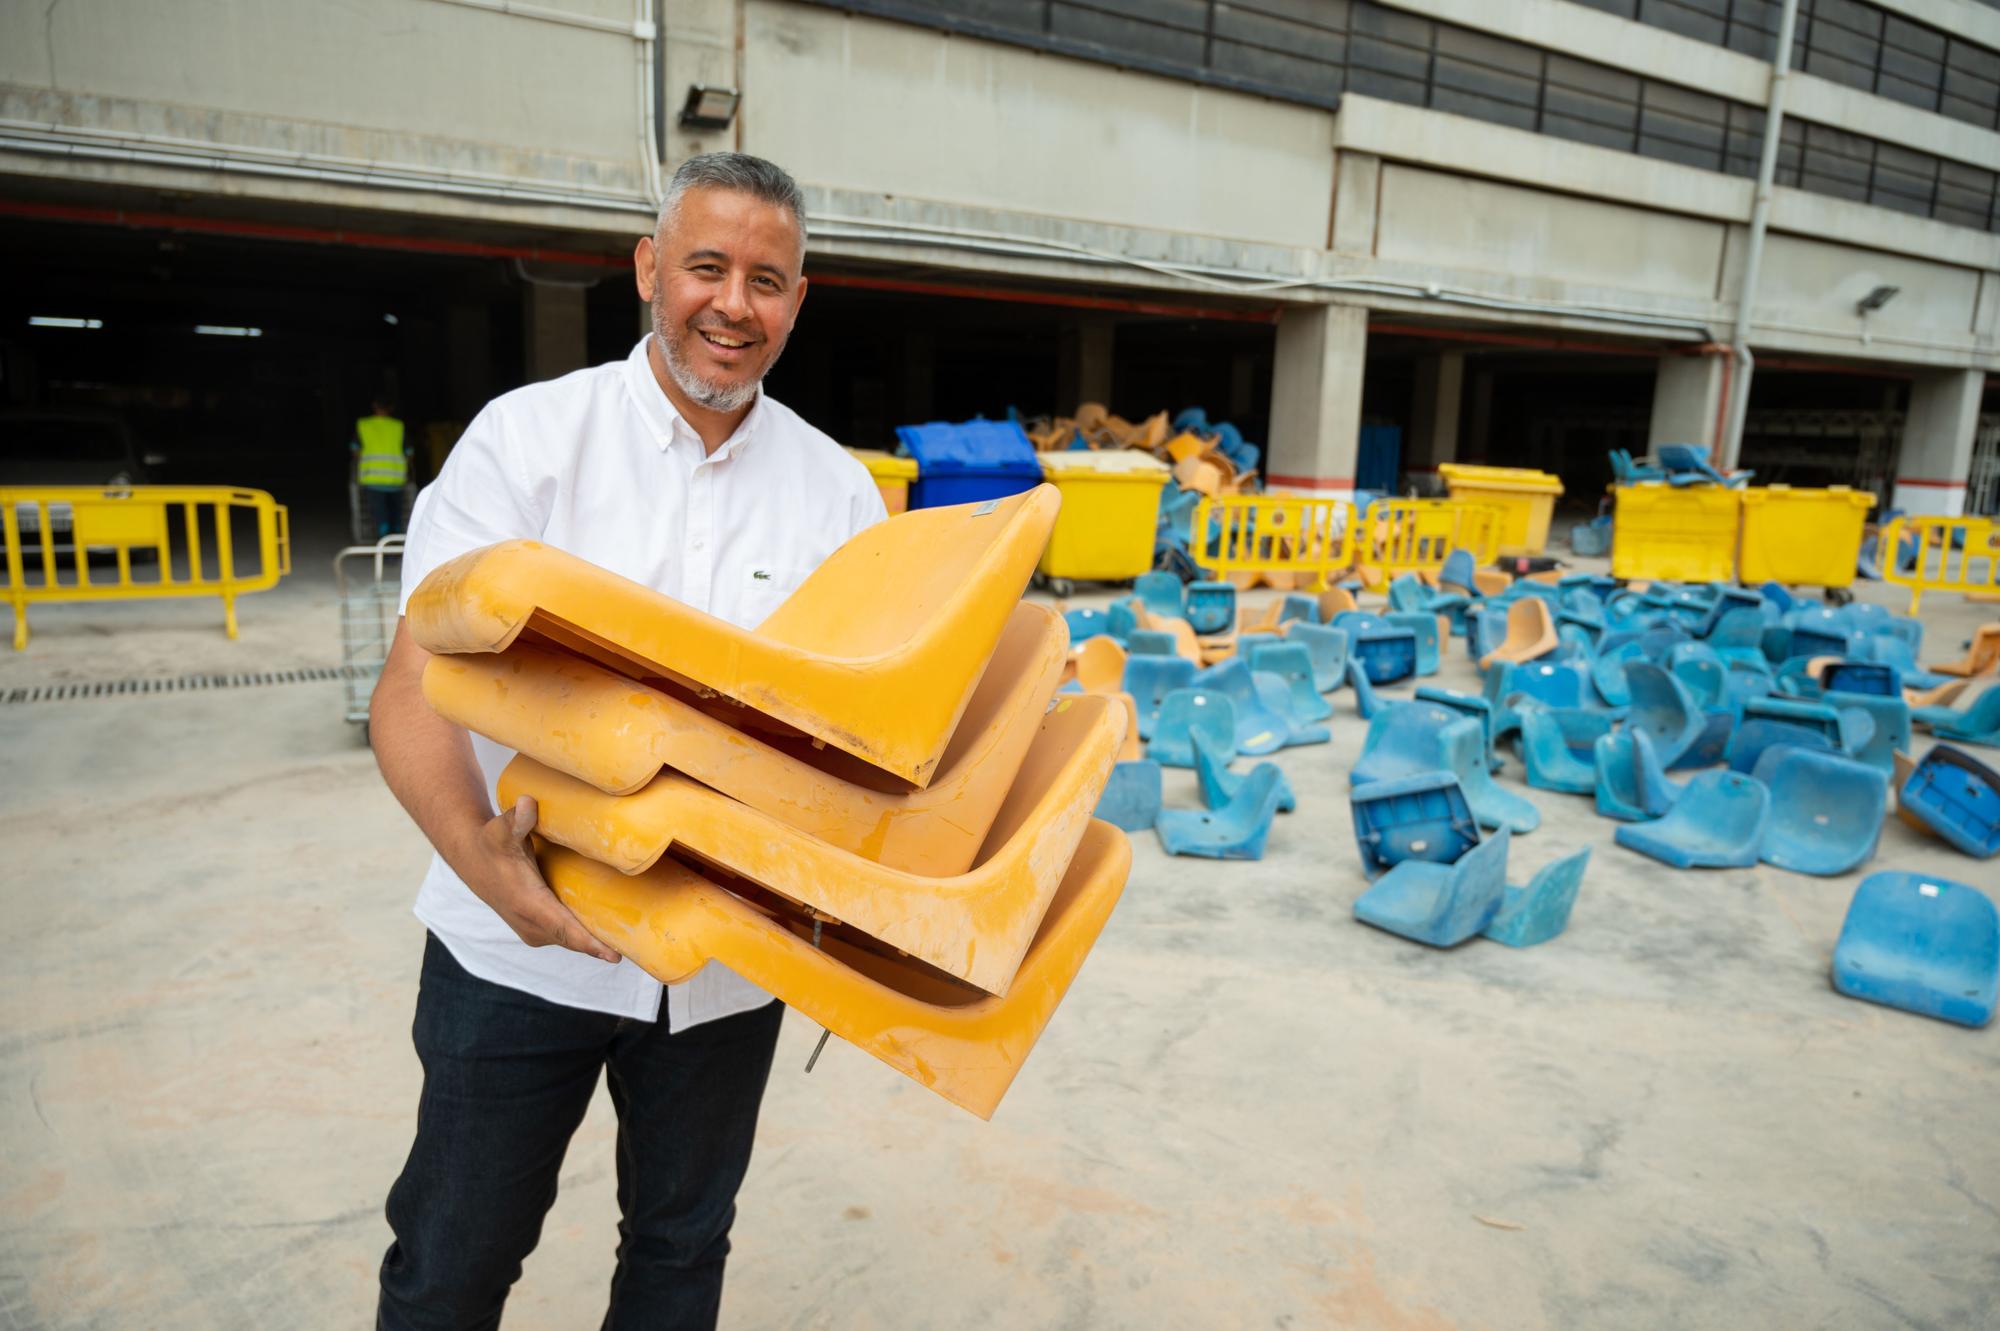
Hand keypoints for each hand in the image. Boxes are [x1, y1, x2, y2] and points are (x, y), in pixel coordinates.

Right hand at [467, 795, 622, 963]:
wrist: (473, 858)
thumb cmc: (492, 843)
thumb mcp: (502, 830)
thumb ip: (516, 819)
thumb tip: (527, 804)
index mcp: (527, 904)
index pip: (564, 929)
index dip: (590, 943)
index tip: (614, 956)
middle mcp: (530, 923)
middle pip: (574, 940)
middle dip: (602, 947)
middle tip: (638, 948)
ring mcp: (532, 929)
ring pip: (571, 940)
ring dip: (596, 943)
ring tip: (631, 943)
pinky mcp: (536, 928)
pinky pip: (566, 936)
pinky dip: (585, 936)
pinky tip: (610, 935)